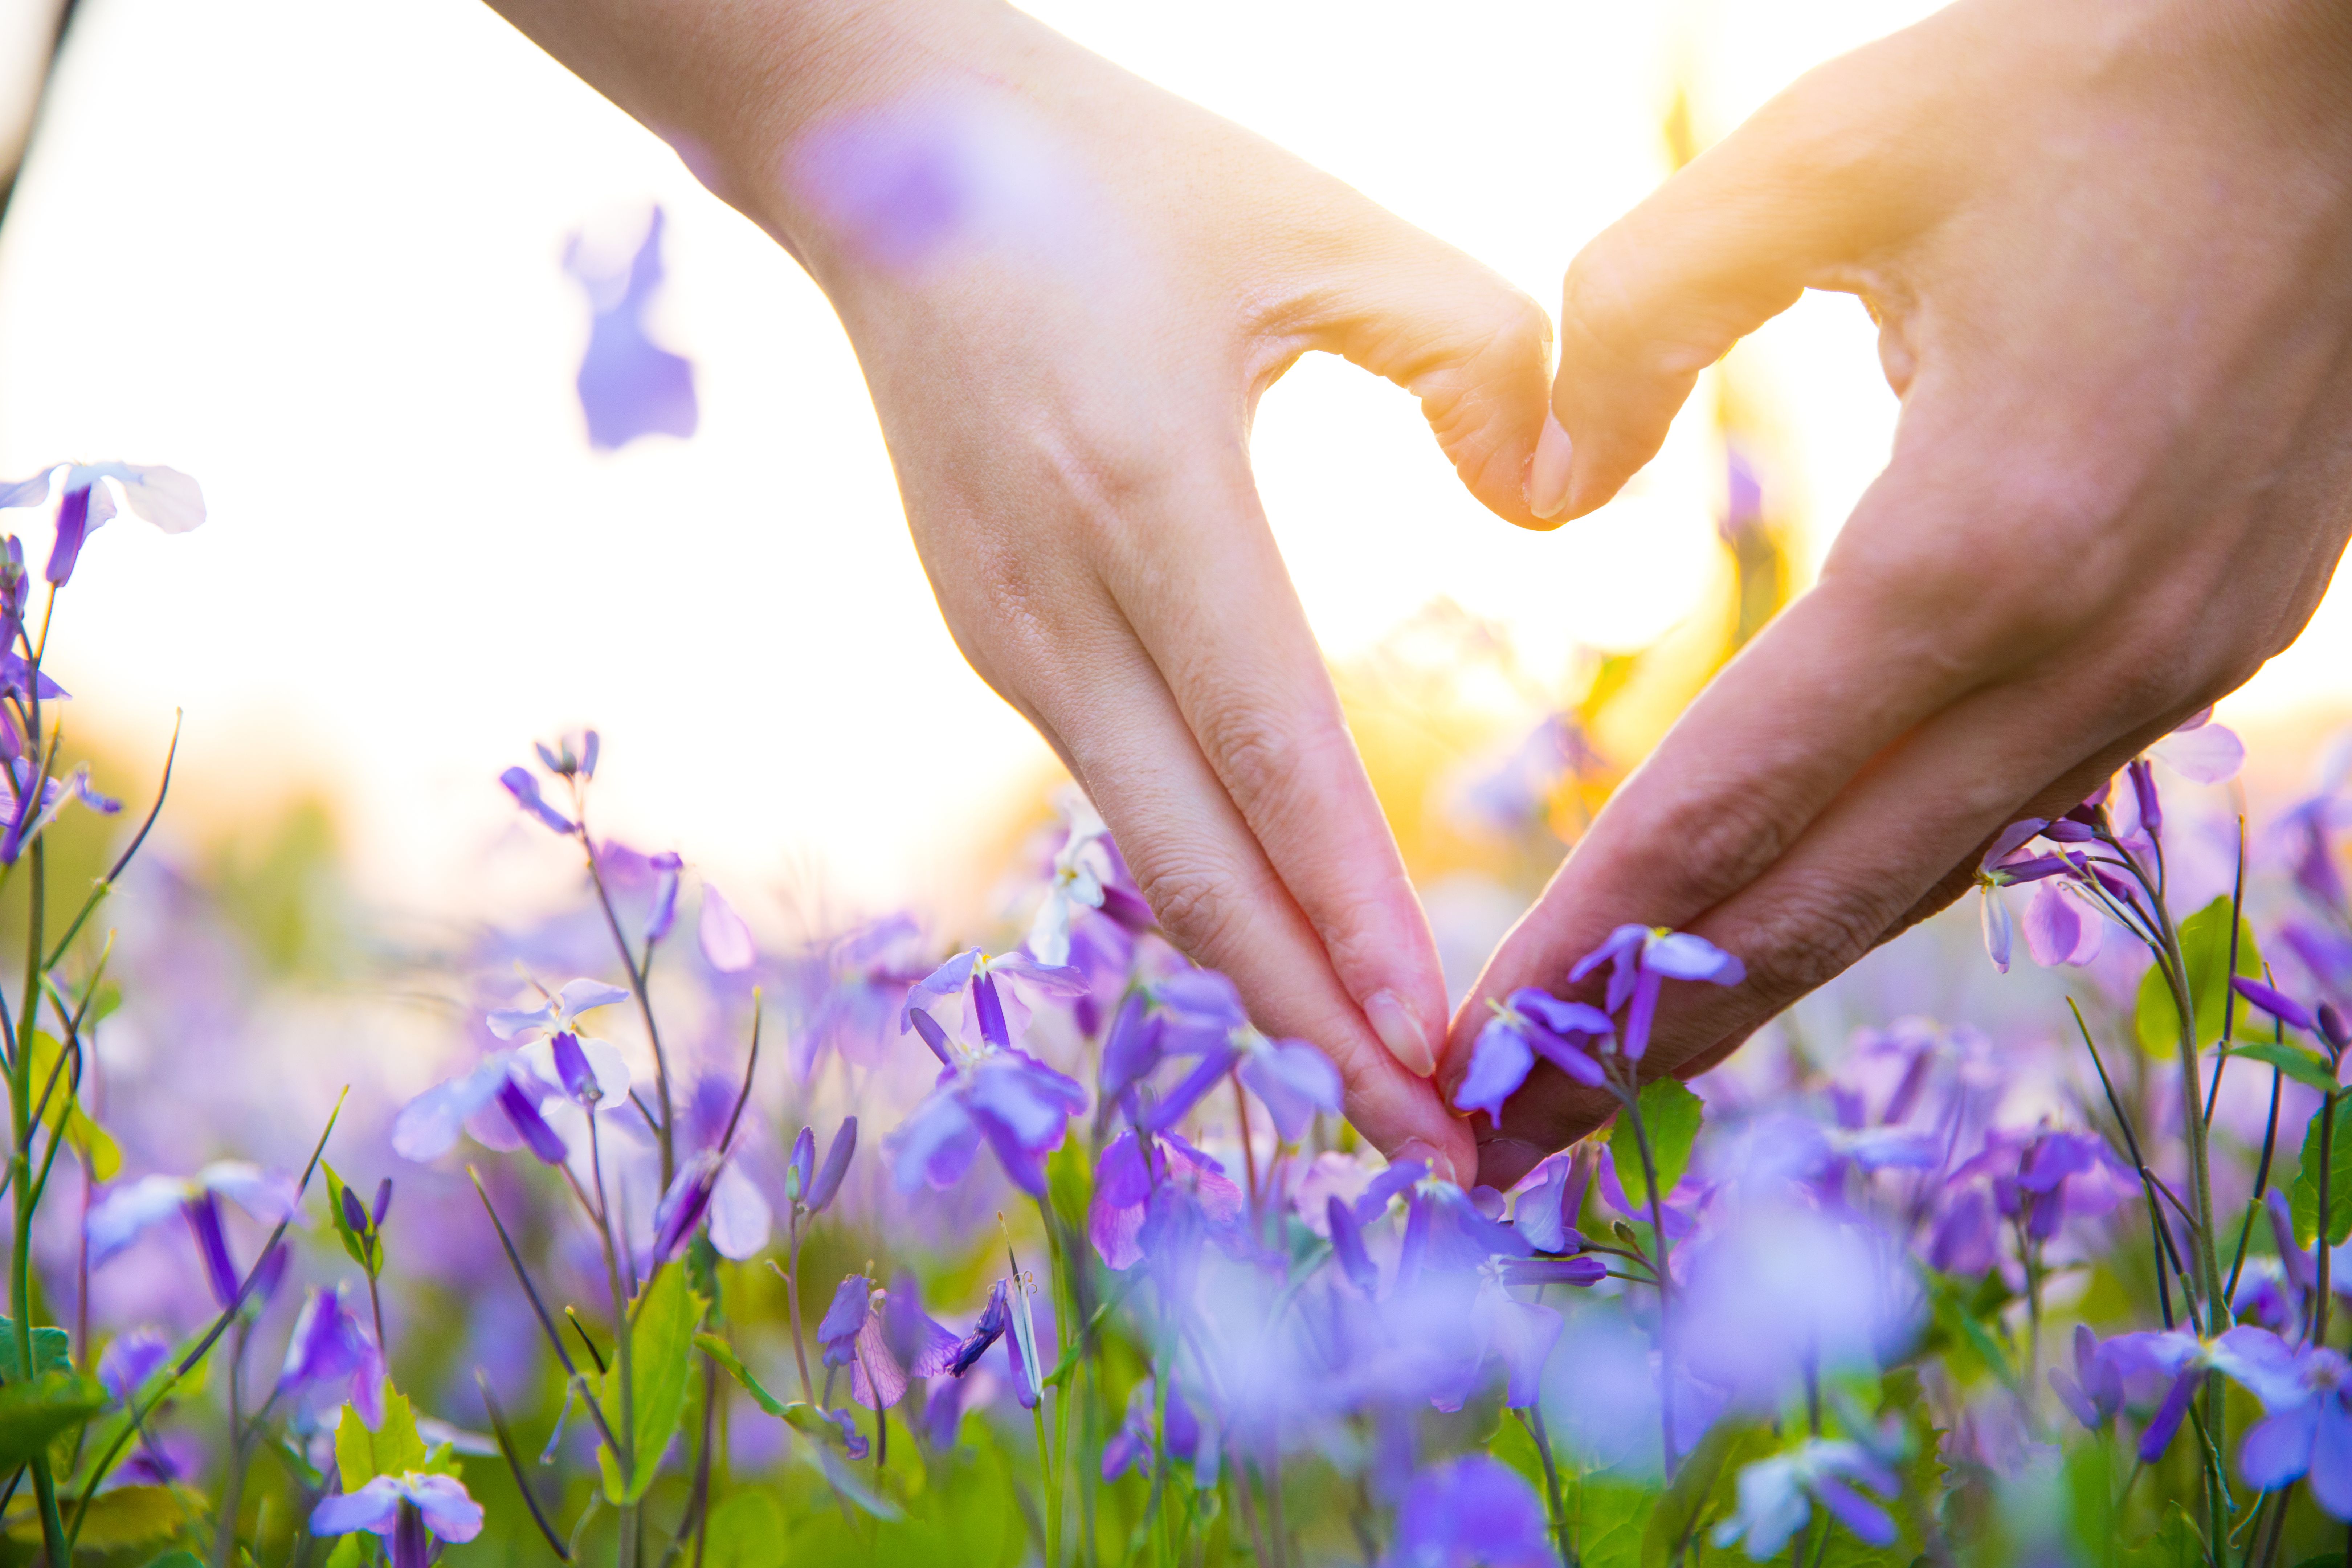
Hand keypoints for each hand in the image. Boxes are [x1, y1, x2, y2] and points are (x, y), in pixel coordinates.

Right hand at [486, 0, 1555, 1179]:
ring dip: (1262, 978)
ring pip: (1149, 854)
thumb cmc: (1117, 179)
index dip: (1352, 914)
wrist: (881, 149)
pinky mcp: (993, 634)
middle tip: (1435, 1150)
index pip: (1269, 758)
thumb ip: (1478, 355)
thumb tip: (1556, 505)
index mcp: (1142, 497)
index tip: (1439, 1042)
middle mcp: (1055, 602)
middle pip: (1196, 867)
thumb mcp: (1318, 228)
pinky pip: (1122, 795)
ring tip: (1376, 1085)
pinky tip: (1287, 950)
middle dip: (1315, 1025)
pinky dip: (1211, 889)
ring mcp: (1006, 632)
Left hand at [1455, 0, 2351, 1187]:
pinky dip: (1874, 879)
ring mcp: (2169, 666)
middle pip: (1824, 904)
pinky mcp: (2207, 647)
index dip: (1589, 948)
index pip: (1730, 806)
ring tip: (1612, 1071)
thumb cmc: (2082, 85)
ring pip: (1921, 876)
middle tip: (1504, 1139)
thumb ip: (1632, 316)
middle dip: (1652, 1034)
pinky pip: (2005, 807)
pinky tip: (1778, 926)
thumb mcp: (1826, 158)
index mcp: (1983, 542)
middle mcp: (2086, 648)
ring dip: (1760, 984)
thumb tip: (1535, 487)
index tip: (1471, 1046)